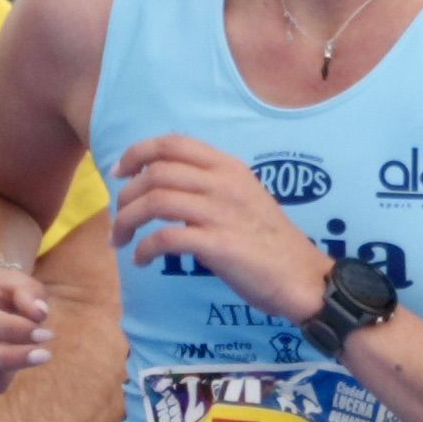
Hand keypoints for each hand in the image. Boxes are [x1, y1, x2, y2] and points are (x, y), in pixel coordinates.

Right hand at [0, 246, 54, 392]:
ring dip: (7, 368)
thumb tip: (38, 313)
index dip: (8, 329)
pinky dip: (0, 380)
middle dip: (7, 357)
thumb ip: (28, 293)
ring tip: (30, 353)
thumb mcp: (15, 283)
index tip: (42, 333)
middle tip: (44, 354)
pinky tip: (12, 365)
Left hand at [103, 134, 328, 324]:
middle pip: (156, 173)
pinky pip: (166, 239)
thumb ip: (210, 186)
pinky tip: (142, 260)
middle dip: (126, 196)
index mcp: (228, 167)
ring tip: (121, 240)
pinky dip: (144, 249)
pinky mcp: (218, 245)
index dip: (137, 153)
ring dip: (127, 221)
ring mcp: (221, 213)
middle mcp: (223, 183)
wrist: (304, 277)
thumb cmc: (271, 242)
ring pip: (155, 202)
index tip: (120, 173)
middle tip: (118, 218)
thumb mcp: (244, 197)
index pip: (172, 143)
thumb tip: (166, 187)